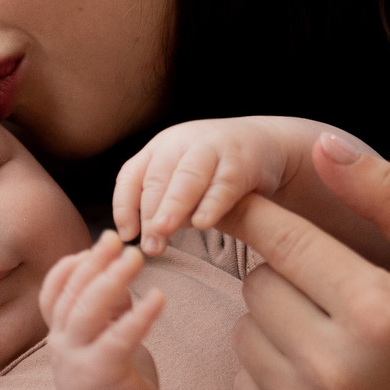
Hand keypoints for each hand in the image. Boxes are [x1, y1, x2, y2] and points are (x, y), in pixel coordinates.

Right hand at [41, 232, 166, 389]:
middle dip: (94, 262)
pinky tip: (158, 297)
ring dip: (112, 279)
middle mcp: (62, 345)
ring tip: (135, 258)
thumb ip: (108, 313)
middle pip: (72, 293)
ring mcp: (79, 361)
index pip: (54, 291)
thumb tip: (119, 273)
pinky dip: (138, 315)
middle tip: (119, 241)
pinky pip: (119, 338)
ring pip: (88, 310)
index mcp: (60, 336)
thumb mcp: (104, 344)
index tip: (98, 244)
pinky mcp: (103, 375)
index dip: (72, 265)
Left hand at [112, 117, 301, 255]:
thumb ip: (163, 204)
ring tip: (164, 231)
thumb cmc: (215, 172)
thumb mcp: (181, 182)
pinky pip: (223, 184)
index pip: (132, 176)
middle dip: (149, 214)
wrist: (265, 144)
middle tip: (149, 246)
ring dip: (173, 206)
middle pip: (157, 178)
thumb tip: (142, 239)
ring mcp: (212, 148)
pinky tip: (202, 224)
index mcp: (160, 148)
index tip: (126, 235)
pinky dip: (211, 204)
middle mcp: (182, 142)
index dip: (124, 206)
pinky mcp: (242, 160)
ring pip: (187, 177)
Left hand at [225, 139, 389, 389]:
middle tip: (330, 290)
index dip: (253, 215)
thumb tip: (320, 148)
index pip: (281, 241)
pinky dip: (269, 375)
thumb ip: (388, 194)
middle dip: (286, 278)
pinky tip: (318, 378)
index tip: (238, 202)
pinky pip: (242, 386)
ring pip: (244, 335)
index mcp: (376, 310)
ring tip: (328, 335)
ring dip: (274, 326)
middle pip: (256, 287)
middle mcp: (335, 368)